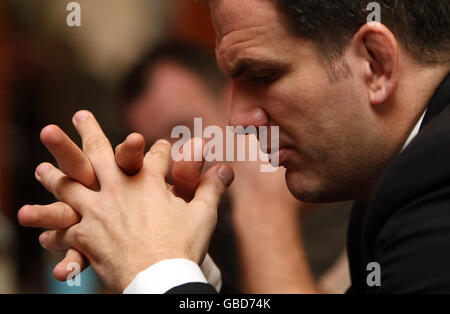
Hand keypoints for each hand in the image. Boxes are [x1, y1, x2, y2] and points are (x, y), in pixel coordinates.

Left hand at [22, 111, 233, 291]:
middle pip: (99, 153)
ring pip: (69, 185)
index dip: (163, 149)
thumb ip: (212, 188)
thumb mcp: (204, 214)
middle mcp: (117, 188)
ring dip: (55, 174)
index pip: (156, 155)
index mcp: (147, 181)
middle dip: (88, 131)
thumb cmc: (183, 246)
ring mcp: (97, 211)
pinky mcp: (85, 235)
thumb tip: (227, 168)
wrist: (159, 280)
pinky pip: (63, 229)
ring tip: (41, 167)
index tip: (164, 146)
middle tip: (78, 115)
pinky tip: (40, 228)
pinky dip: (53, 229)